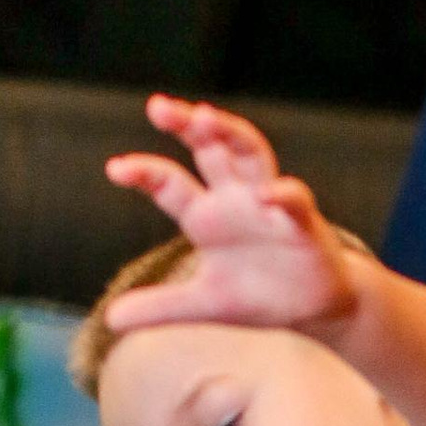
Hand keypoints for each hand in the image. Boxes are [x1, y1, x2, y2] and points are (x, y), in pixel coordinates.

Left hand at [101, 100, 363, 340]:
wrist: (315, 309)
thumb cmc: (258, 295)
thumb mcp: (204, 304)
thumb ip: (161, 307)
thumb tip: (111, 319)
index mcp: (207, 214)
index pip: (169, 182)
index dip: (143, 173)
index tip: (115, 169)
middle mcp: (235, 198)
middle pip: (210, 148)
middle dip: (187, 125)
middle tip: (158, 107)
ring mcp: (270, 205)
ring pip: (251, 152)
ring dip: (230, 133)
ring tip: (206, 117)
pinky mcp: (304, 223)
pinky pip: (294, 199)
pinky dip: (282, 195)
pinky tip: (268, 196)